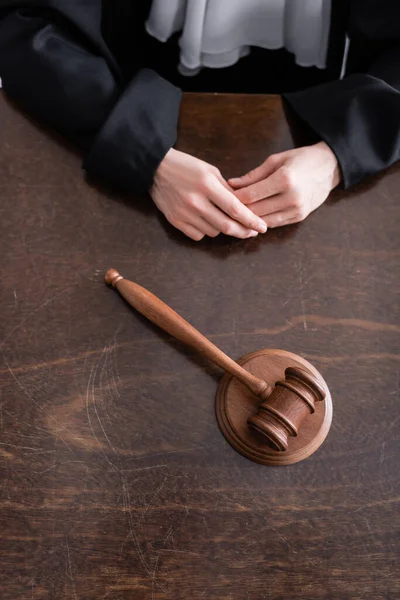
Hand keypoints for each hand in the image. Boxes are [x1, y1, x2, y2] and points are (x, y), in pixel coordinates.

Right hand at [150, 149, 267, 240]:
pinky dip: (206, 231)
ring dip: (223, 229)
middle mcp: (196, 201)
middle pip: (226, 226)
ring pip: (214, 232)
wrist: (154, 168)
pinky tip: (205, 220)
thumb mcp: (210, 171)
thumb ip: (227, 189)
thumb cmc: (186, 166)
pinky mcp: (175, 221)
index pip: (235, 209)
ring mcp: (184, 213)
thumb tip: (243, 208)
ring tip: (222, 218)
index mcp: (207, 185)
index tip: (262, 227)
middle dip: (243, 232)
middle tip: (252, 232)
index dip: (251, 221)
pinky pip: (198, 235)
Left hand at [229, 142, 340, 227]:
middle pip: (255, 211)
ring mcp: (296, 210)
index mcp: (284, 179)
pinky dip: (261, 222)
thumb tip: (231, 184)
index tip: (221, 197)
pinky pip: (274, 224)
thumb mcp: (276, 160)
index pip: (250, 196)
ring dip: (248, 220)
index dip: (233, 198)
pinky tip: (251, 218)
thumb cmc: (301, 159)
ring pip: (263, 221)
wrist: (329, 168)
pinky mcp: (299, 218)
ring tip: (234, 215)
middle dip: (237, 211)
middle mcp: (291, 198)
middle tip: (223, 208)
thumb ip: (253, 175)